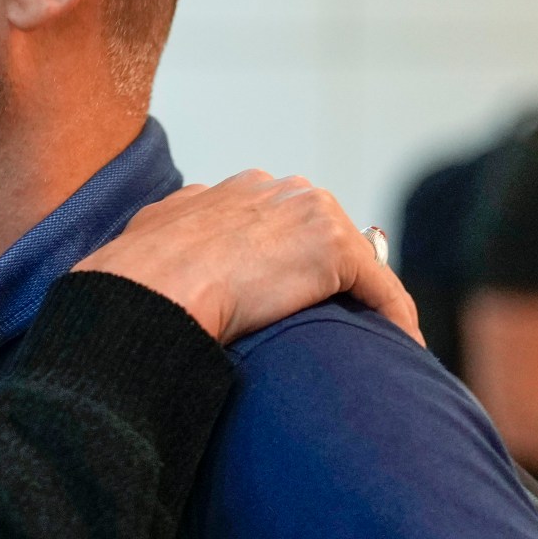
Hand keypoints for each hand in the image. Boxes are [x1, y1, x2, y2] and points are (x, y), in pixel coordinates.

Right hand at [74, 171, 420, 346]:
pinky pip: (380, 289)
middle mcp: (277, 189)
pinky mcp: (335, 249)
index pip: (282, 220)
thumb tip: (161, 252)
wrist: (149, 286)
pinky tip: (401, 349)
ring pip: (356, 261)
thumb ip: (174, 234)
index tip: (297, 298)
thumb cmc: (136, 276)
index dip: (293, 260)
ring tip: (371, 342)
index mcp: (235, 189)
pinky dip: (395, 319)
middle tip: (340, 323)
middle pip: (326, 234)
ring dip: (365, 300)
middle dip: (333, 276)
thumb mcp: (152, 239)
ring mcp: (309, 212)